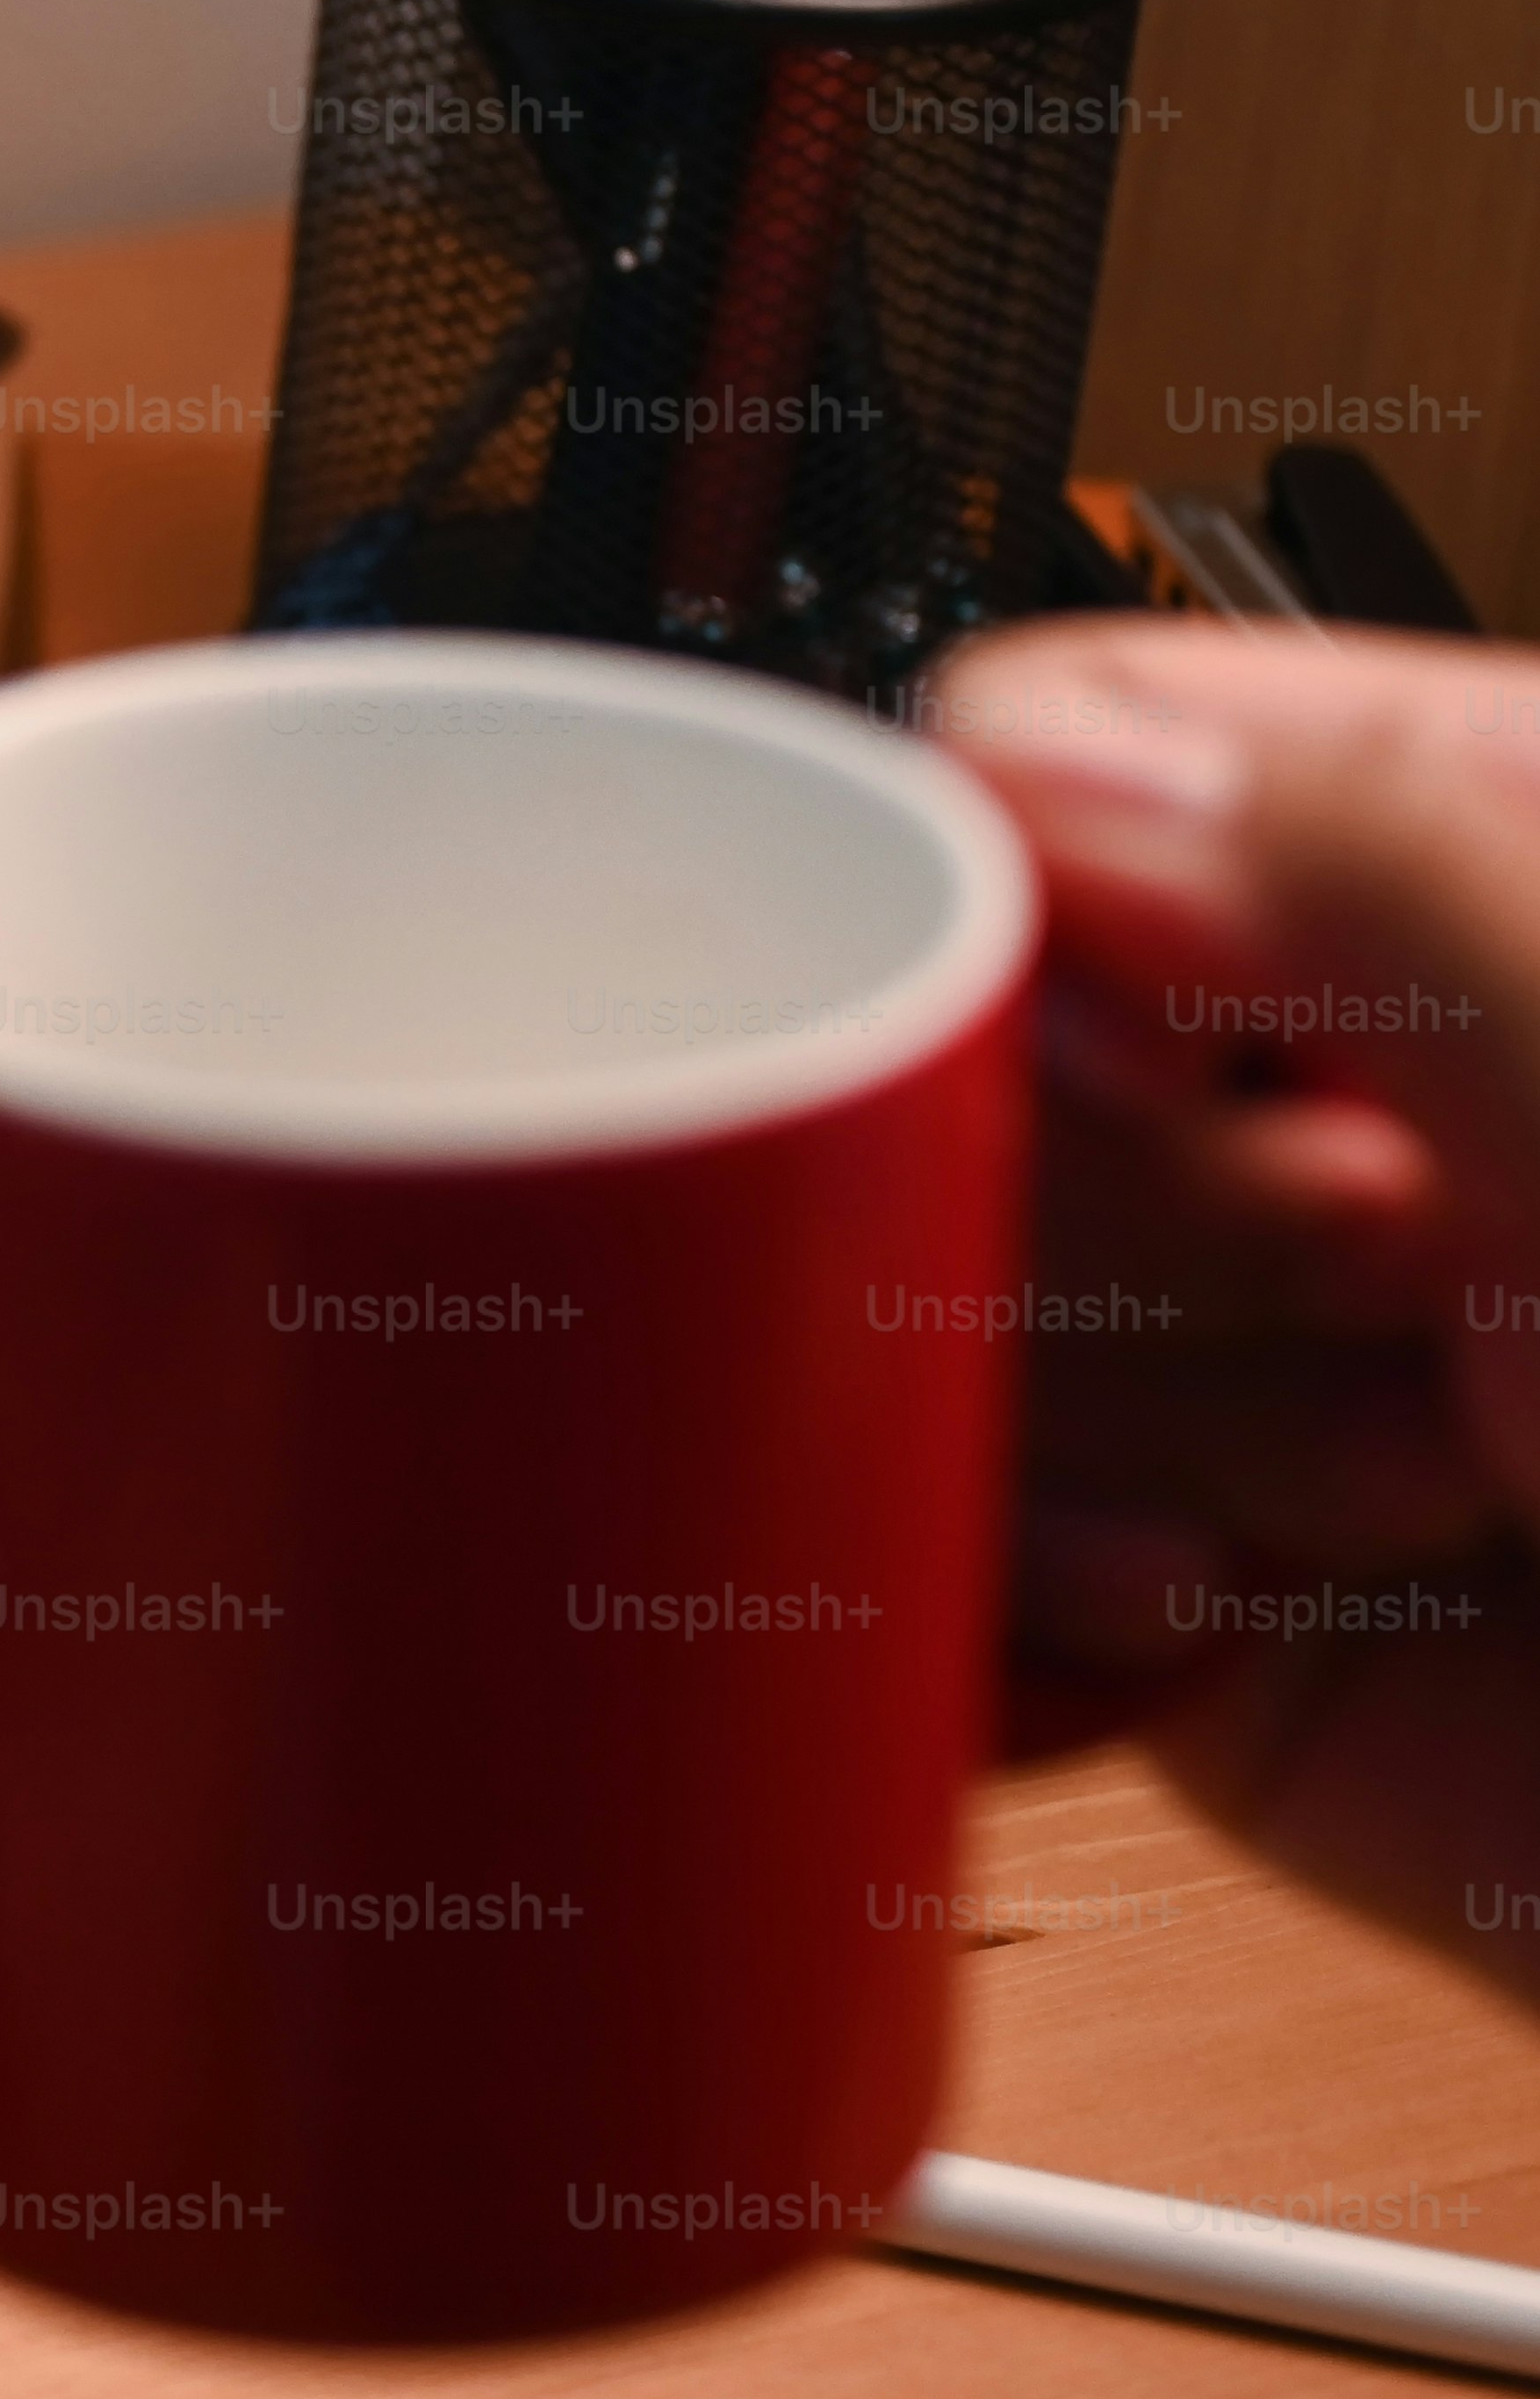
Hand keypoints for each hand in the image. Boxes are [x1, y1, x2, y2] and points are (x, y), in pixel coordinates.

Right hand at [927, 618, 1539, 1996]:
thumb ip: (1417, 881)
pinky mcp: (1207, 1626)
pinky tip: (1173, 1635)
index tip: (1158, 1056)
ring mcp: (1276, 1370)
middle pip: (962, 1062)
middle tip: (1370, 1304)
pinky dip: (987, 1613)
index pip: (1093, 774)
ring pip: (917, 1321)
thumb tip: (1050, 763)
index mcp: (1504, 895)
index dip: (1044, 920)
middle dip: (1114, 1216)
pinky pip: (946, 1568)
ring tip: (1359, 1517)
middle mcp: (1388, 1114)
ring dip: (1074, 1434)